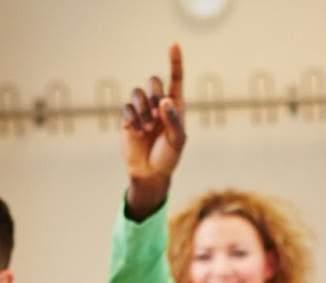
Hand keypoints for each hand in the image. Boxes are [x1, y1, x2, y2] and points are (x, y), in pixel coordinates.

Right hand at [121, 43, 186, 218]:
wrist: (150, 174)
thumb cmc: (168, 158)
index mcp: (175, 107)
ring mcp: (142, 110)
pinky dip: (133, 120)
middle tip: (158, 115)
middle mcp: (158, 105)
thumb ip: (174, 120)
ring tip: (147, 128)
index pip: (176, 79)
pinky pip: (127, 108)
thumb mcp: (178, 141)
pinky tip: (137, 132)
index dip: (175, 62)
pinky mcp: (128, 118)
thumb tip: (165, 102)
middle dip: (155, 95)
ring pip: (137, 92)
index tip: (174, 44)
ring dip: (143, 110)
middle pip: (154, 81)